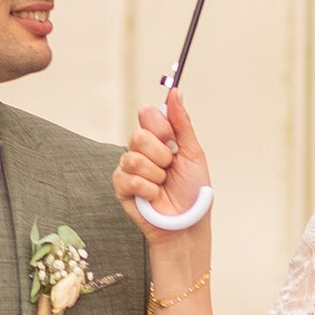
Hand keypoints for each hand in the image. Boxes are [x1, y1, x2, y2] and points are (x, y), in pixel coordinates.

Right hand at [114, 89, 211, 245]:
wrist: (187, 223)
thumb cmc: (193, 190)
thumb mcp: (193, 152)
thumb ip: (182, 122)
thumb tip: (175, 91)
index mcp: (159, 138)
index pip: (147, 114)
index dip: (161, 128)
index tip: (173, 143)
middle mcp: (142, 149)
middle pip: (138, 135)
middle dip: (160, 155)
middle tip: (169, 168)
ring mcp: (129, 168)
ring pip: (133, 158)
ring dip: (155, 175)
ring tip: (163, 185)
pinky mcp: (121, 187)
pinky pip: (127, 178)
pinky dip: (147, 189)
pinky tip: (153, 196)